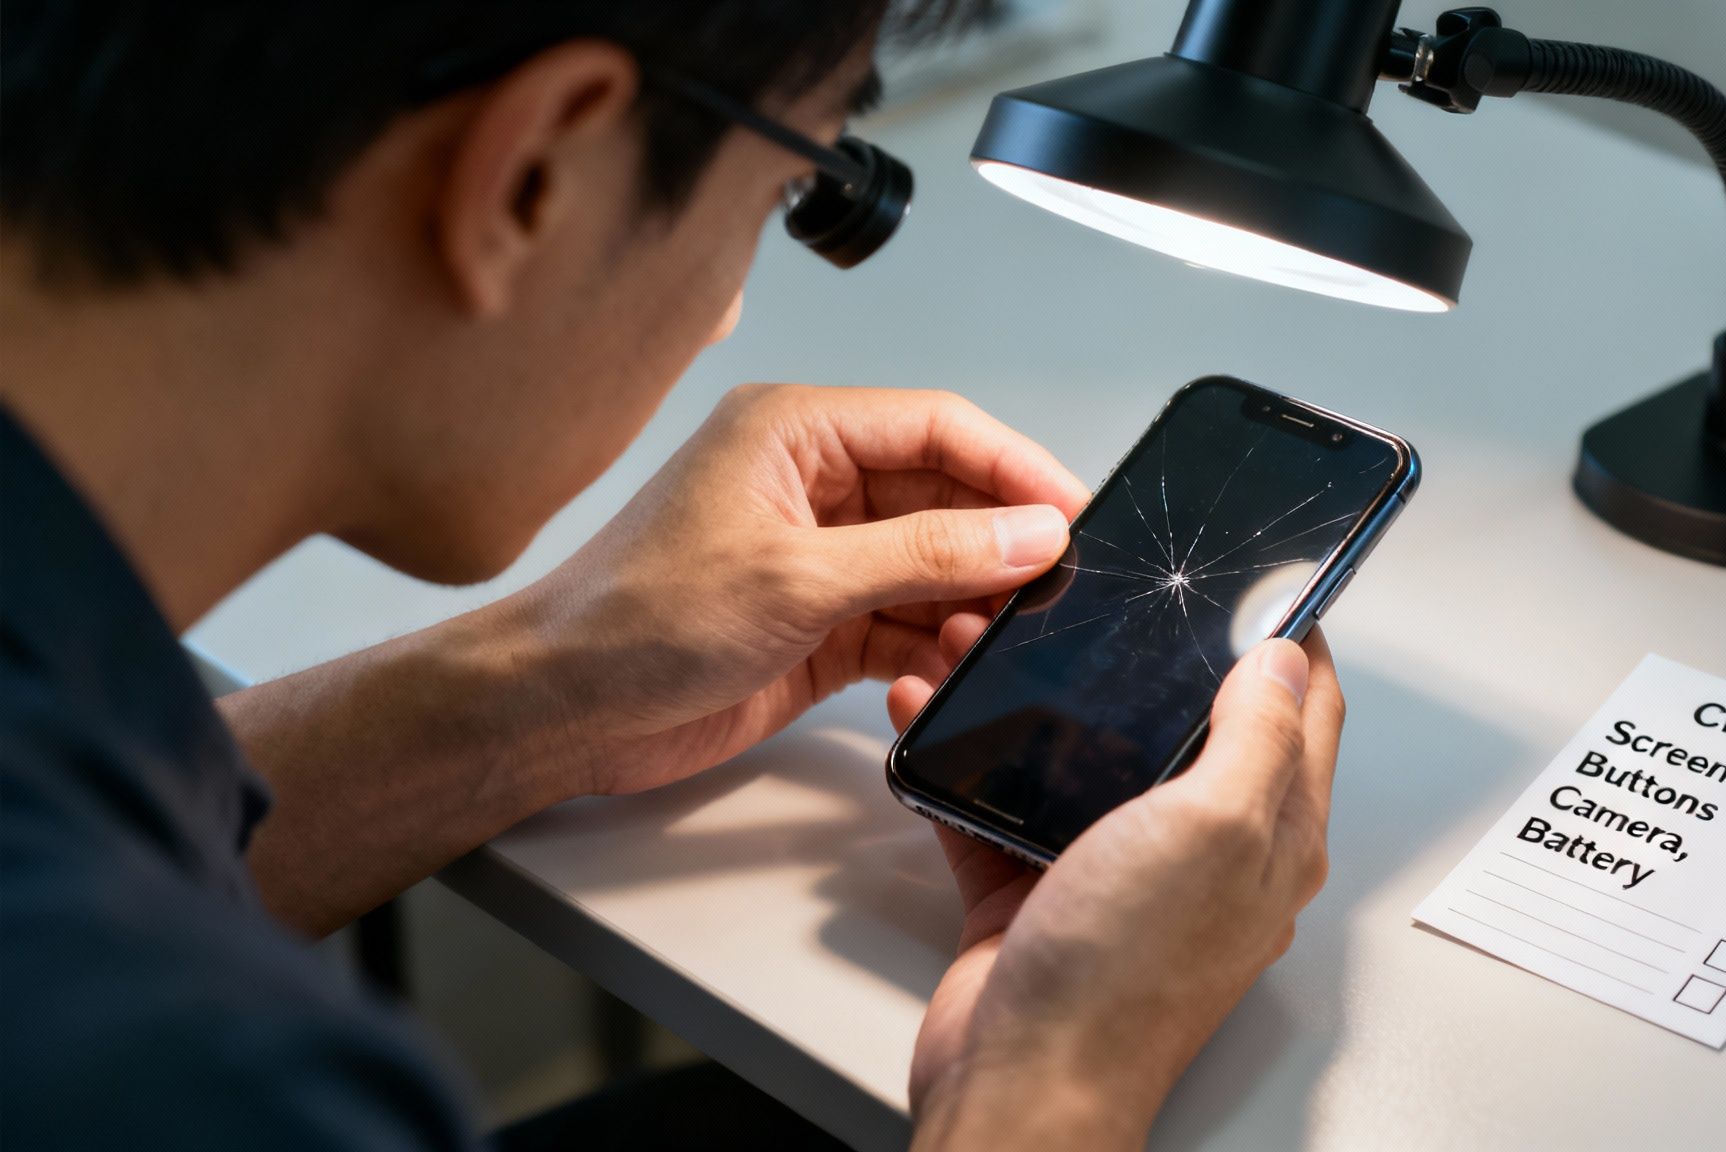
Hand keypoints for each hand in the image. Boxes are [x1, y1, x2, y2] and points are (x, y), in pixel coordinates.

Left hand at [500, 383, 1089, 798]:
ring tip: (1002, 640)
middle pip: (945, 496)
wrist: (562, 709)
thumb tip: (1029, 534)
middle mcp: (813, 484)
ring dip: (972, 605)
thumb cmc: (636, 619)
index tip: (1076, 513)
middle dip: (1002, 543)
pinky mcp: (819, 624)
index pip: (938, 427)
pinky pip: (908, 623)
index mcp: (797, 432)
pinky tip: (954, 670)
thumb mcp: (798, 578)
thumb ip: (924, 554)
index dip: (1015, 467)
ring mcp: (819, 557)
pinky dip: (938, 649)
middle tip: (1063, 586)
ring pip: (934, 566)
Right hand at [891, 631, 1343, 1150]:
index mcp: (1268, 836)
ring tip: (998, 641)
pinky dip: (971, 758)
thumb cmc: (1122, 979)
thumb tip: (1288, 657)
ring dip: (1044, 695)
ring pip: (1087, 752)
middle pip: (1188, 723)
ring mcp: (1118, 869)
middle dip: (1146, 652)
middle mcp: (1200, 851)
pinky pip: (1005, 801)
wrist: (1018, 1082)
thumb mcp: (1212, 829)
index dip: (1289, 638)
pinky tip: (939, 716)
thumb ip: (1256, 737)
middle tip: (1110, 597)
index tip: (1259, 581)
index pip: (1304, 713)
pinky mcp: (1036, 887)